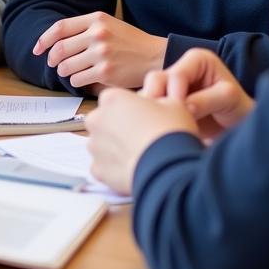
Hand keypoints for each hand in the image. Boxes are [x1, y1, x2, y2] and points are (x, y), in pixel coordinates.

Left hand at [33, 12, 168, 89]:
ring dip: (63, 71)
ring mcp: (102, 53)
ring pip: (66, 66)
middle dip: (53, 59)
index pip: (60, 28)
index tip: (38, 49)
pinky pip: (78, 79)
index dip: (44, 39)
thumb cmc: (129, 42)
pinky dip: (76, 81)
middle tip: (54, 63)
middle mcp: (98, 34)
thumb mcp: (108, 25)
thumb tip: (54, 41)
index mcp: (96, 19)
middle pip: (60, 48)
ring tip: (70, 71)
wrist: (155, 56)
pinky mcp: (106, 71)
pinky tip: (82, 79)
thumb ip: (84, 29)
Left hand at [85, 87, 199, 194]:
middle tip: (142, 139)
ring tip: (140, 156)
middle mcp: (96, 119)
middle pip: (104, 121)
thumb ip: (155, 99)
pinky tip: (134, 170)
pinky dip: (115, 170)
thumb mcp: (173, 103)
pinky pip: (104, 167)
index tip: (144, 119)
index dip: (131, 109)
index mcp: (111, 98)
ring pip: (102, 144)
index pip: (114, 99)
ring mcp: (94, 145)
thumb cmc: (173, 132)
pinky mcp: (98, 169)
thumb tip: (155, 103)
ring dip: (115, 149)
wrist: (172, 168)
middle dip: (118, 128)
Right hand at [140, 48, 253, 143]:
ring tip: (166, 127)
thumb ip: (206, 99)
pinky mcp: (164, 101)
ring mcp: (170, 85)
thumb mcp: (228, 99)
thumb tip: (182, 107)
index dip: (176, 93)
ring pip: (149, 92)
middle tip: (167, 121)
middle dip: (159, 100)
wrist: (238, 128)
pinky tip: (161, 128)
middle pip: (156, 80)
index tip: (182, 114)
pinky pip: (149, 106)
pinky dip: (152, 117)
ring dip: (153, 109)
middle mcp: (180, 69)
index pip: (177, 74)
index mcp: (197, 60)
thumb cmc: (238, 109)